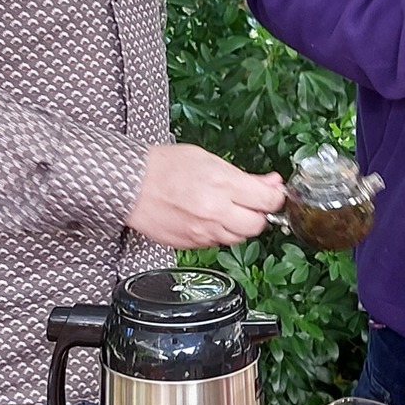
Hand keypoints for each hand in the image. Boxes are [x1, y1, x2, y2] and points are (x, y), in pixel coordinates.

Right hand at [127, 144, 285, 248]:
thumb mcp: (209, 160)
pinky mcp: (191, 244)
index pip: (268, 201)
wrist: (130, 185)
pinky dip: (218, 233)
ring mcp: (203, 231)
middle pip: (257, 225)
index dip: (275, 197)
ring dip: (238, 226)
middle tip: (250, 203)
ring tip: (225, 209)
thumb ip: (244, 176)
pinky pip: (216, 243)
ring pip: (238, 238)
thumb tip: (271, 183)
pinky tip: (207, 218)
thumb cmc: (164, 167)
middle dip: (258, 214)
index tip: (273, 194)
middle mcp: (215, 212)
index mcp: (223, 185)